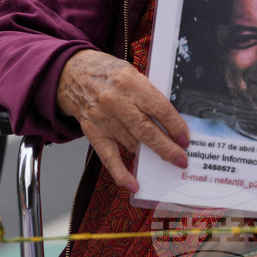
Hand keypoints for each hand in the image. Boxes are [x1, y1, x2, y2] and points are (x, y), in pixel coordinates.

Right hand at [56, 49, 189, 191]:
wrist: (71, 73)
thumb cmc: (106, 72)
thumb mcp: (131, 73)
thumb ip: (148, 94)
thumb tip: (169, 121)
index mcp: (130, 82)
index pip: (159, 108)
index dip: (175, 126)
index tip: (185, 139)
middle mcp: (116, 102)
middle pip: (147, 130)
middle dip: (167, 148)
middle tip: (181, 159)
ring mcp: (103, 119)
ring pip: (133, 144)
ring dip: (149, 153)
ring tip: (163, 159)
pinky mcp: (93, 132)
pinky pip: (109, 157)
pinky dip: (121, 173)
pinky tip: (134, 184)